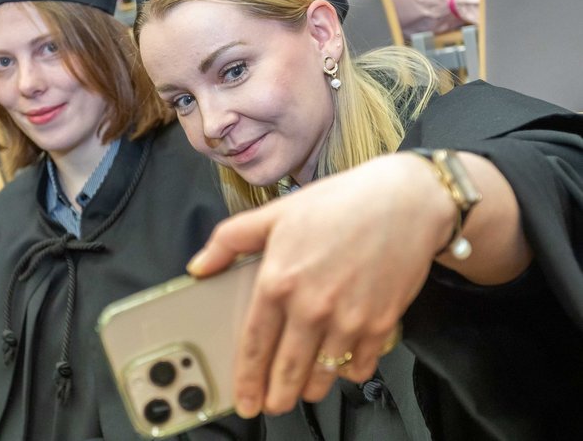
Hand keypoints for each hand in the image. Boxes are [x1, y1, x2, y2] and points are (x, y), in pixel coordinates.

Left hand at [188, 153, 453, 416]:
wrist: (405, 200)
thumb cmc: (338, 204)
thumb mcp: (274, 214)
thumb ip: (229, 241)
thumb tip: (198, 266)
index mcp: (279, 281)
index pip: (254, 344)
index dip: (247, 378)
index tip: (244, 399)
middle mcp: (311, 306)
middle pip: (287, 369)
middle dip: (277, 395)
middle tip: (271, 404)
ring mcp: (348, 319)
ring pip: (323, 374)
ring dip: (310, 388)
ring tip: (302, 389)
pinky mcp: (380, 324)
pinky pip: (359, 365)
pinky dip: (348, 371)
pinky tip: (341, 364)